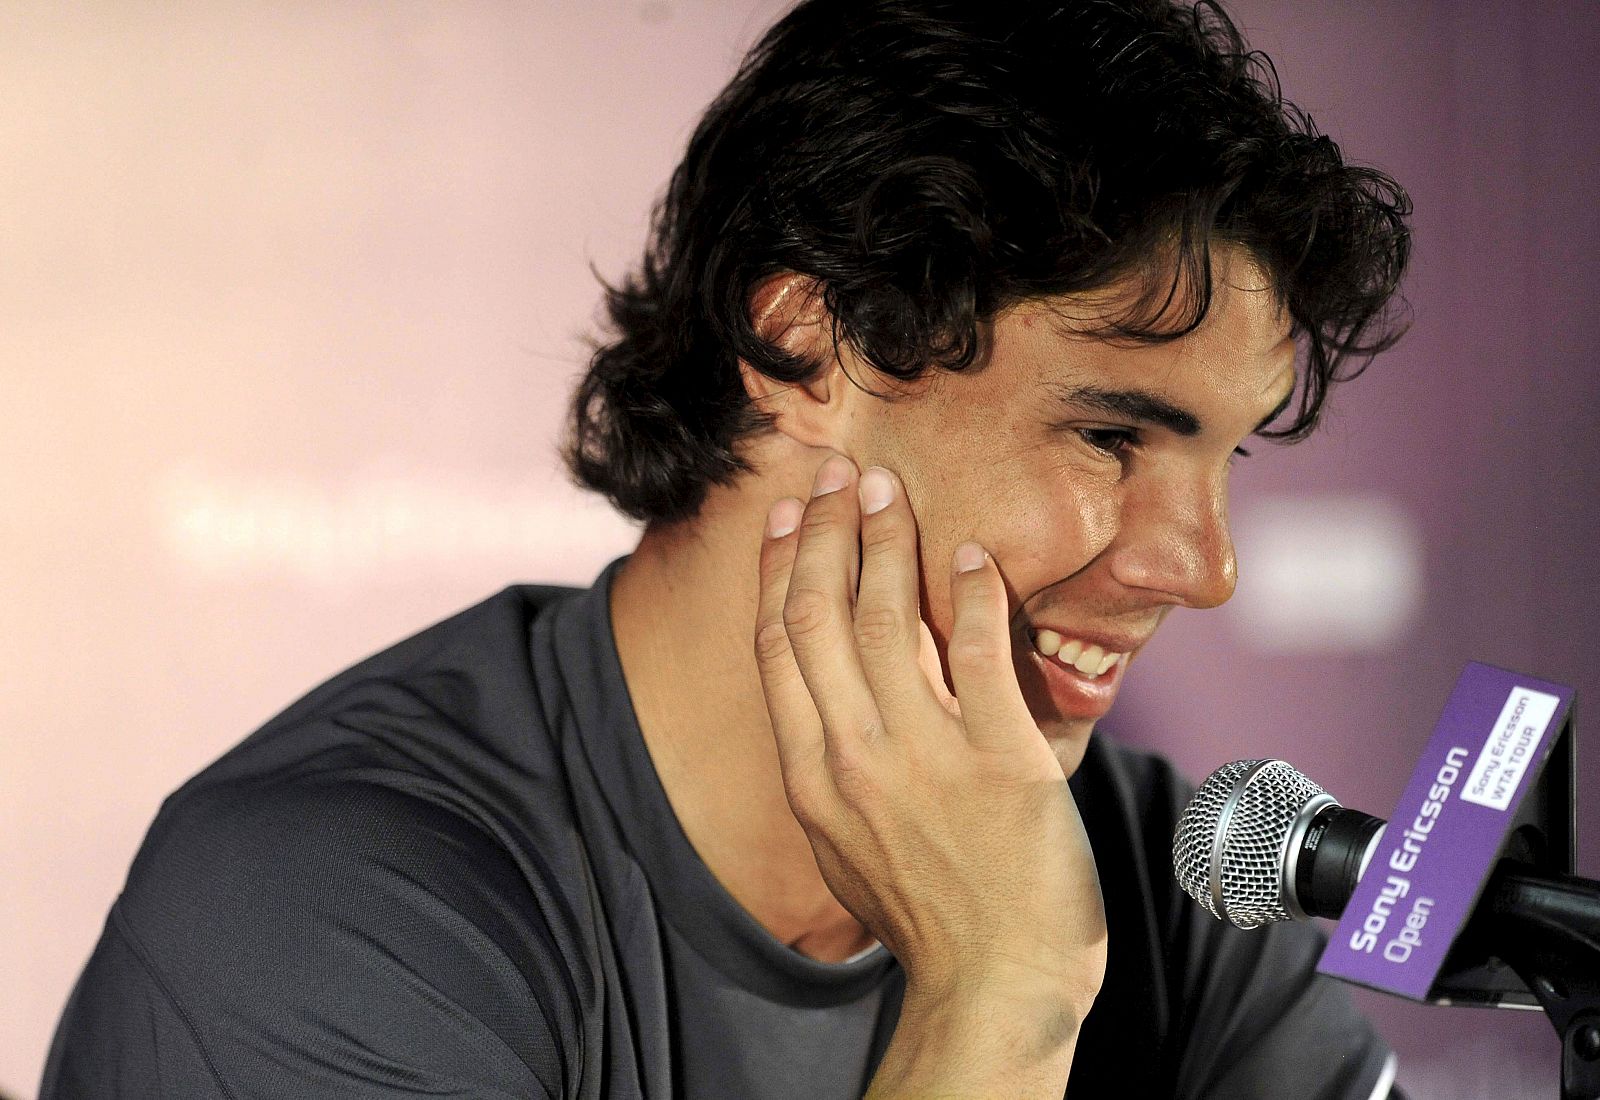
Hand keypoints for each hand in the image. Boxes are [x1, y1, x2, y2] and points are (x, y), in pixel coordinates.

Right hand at [753, 454, 1106, 1010]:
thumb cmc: (926, 915)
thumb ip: (830, 763)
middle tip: (836, 474)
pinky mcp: (1000, 759)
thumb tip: (827, 693)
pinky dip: (970, 595)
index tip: (783, 516)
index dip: (777, 569)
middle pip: (819, 613)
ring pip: (885, 618)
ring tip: (885, 492)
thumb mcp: (845, 842)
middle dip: (823, 532)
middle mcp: (854, 756)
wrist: (997, 984)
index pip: (778, 645)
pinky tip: (970, 554)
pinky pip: (975, 654)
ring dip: (885, 543)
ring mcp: (925, 755)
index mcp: (811, 775)